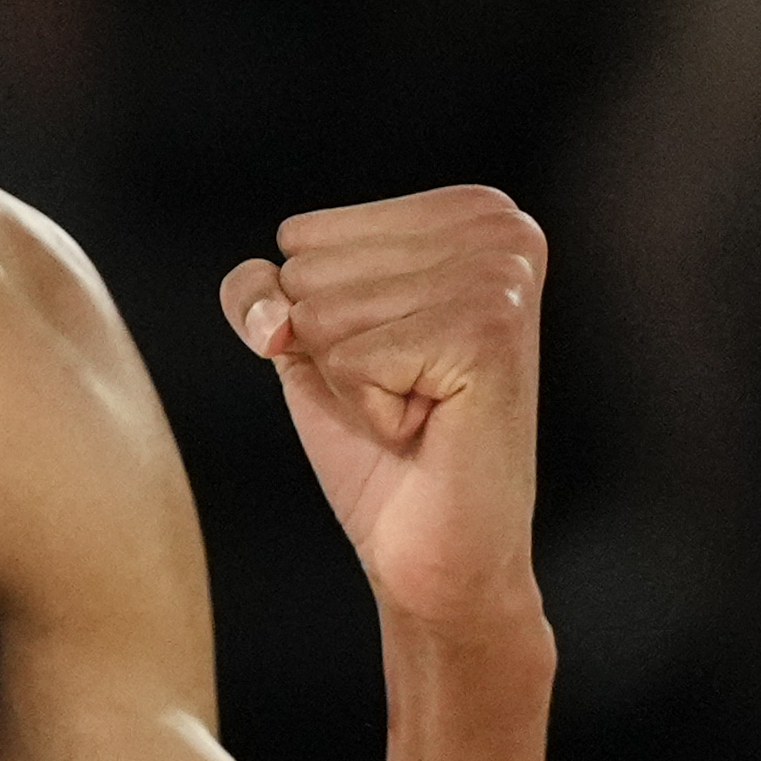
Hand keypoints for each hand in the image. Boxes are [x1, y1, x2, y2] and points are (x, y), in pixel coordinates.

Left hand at [224, 189, 546, 634]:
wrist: (438, 549)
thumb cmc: (380, 443)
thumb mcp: (305, 341)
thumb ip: (261, 289)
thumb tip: (275, 320)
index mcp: (468, 211)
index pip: (301, 235)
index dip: (318, 317)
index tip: (394, 359)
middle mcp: (499, 227)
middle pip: (308, 268)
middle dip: (334, 349)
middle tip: (408, 392)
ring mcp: (499, 277)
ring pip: (322, 311)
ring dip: (352, 381)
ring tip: (420, 407)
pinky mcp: (488, 332)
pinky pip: (349, 357)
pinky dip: (369, 409)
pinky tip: (428, 425)